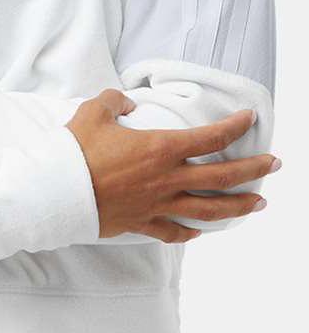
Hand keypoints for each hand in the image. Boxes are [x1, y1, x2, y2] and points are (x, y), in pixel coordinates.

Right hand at [66, 88, 279, 240]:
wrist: (56, 192)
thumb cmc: (75, 151)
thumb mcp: (93, 112)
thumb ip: (115, 101)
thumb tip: (127, 103)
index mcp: (161, 148)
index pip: (210, 137)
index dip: (235, 126)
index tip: (249, 119)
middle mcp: (167, 179)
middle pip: (222, 177)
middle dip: (254, 170)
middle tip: (275, 165)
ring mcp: (157, 205)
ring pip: (209, 210)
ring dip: (238, 206)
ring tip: (259, 203)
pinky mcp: (142, 223)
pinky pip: (174, 231)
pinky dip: (191, 231)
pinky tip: (200, 230)